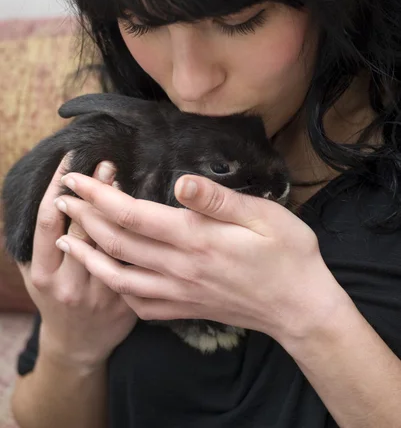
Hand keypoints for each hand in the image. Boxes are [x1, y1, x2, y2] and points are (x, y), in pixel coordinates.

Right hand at [17, 155, 137, 369]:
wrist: (78, 346)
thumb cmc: (54, 300)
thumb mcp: (35, 275)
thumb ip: (37, 242)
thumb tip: (49, 198)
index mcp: (44, 273)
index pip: (48, 221)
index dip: (57, 188)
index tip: (68, 162)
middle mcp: (70, 283)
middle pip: (83, 228)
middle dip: (94, 192)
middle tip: (106, 163)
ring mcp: (100, 294)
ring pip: (112, 244)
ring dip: (118, 210)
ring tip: (124, 180)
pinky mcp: (127, 301)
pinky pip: (136, 263)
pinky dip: (140, 237)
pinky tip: (146, 213)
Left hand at [52, 172, 344, 344]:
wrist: (301, 308)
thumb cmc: (288, 254)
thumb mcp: (264, 216)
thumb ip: (218, 200)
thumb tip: (180, 182)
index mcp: (196, 238)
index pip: (132, 215)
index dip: (99, 196)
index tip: (76, 178)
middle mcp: (180, 267)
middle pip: (117, 242)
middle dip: (84, 219)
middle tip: (62, 201)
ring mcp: (180, 292)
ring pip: (119, 277)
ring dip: (88, 257)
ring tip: (64, 242)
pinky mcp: (185, 308)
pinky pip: (139, 304)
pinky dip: (116, 290)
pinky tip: (110, 278)